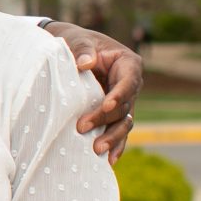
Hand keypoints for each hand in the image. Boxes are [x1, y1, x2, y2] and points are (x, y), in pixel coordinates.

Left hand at [45, 23, 141, 160]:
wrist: (70, 51)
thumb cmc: (76, 42)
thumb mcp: (78, 40)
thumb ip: (82, 49)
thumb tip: (85, 63)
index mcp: (128, 64)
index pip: (129, 81)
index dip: (120, 95)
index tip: (106, 106)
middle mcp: (130, 85)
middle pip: (124, 106)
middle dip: (105, 119)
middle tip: (82, 127)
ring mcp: (123, 101)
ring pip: (124, 122)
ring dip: (112, 137)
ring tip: (97, 150)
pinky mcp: (114, 114)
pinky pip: (118, 131)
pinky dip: (115, 145)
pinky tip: (109, 160)